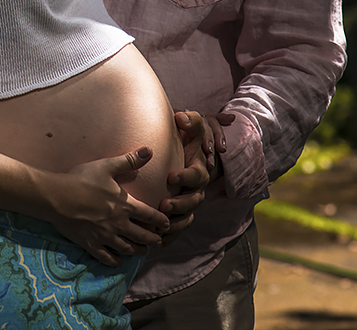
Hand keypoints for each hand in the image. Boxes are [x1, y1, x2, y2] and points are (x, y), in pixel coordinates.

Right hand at [45, 147, 169, 266]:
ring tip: (143, 252)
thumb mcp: (106, 166)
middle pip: (141, 236)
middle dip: (152, 240)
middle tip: (159, 242)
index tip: (167, 224)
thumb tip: (149, 150)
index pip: (150, 216)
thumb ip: (129, 160)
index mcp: (124, 206)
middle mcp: (118, 224)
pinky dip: (115, 261)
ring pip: (126, 248)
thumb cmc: (81, 179)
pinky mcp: (90, 244)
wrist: (57, 197)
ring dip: (137, 251)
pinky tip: (119, 262)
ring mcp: (104, 236)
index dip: (161, 221)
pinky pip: (106, 257)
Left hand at [159, 111, 234, 239]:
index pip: (197, 175)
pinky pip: (179, 228)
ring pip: (187, 217)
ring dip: (175, 222)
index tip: (171, 176)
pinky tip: (158, 241)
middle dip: (180, 204)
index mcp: (199, 170)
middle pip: (194, 201)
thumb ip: (190, 121)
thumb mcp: (191, 126)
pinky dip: (170, 236)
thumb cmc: (186, 139)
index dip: (186, 177)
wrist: (184, 152)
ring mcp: (190, 203)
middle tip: (164, 205)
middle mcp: (197, 189)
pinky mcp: (181, 214)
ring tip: (159, 225)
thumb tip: (182, 115)